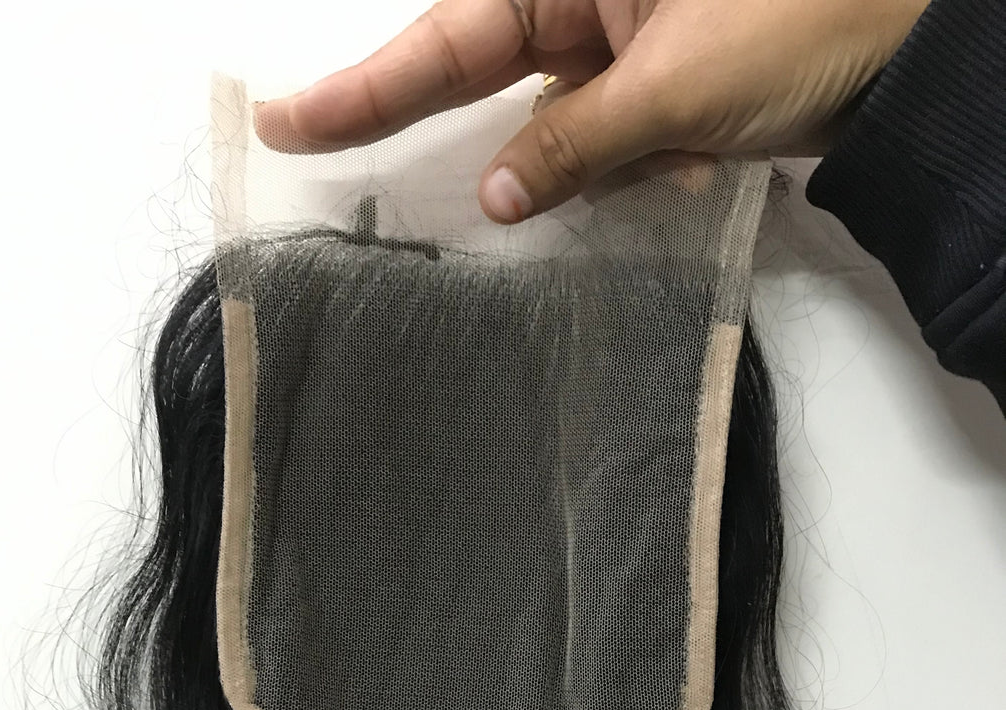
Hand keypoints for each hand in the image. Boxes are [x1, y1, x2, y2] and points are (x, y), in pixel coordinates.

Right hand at [254, 0, 929, 222]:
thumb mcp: (676, 90)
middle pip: (476, 63)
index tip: (287, 115)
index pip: (448, 35)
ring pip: (548, 117)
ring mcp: (621, 43)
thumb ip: (573, 145)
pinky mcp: (654, 88)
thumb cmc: (805, 28)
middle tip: (306, 137)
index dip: (365, 85)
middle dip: (415, 109)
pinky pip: (604, 139)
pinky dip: (629, 166)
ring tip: (651, 149)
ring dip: (572, 157)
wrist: (909, 56)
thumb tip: (497, 194)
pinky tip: (692, 158)